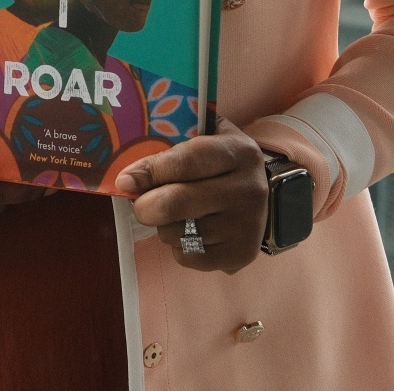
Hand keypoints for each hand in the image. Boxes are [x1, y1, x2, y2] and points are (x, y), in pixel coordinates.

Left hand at [120, 119, 269, 272]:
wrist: (269, 199)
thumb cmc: (224, 162)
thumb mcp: (210, 135)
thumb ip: (174, 136)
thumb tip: (130, 158)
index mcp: (238, 152)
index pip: (183, 162)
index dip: (148, 171)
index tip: (124, 180)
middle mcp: (247, 189)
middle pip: (174, 204)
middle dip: (144, 206)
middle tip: (139, 204)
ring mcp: (246, 226)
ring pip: (177, 233)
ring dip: (163, 226)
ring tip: (173, 214)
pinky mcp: (240, 254)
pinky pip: (188, 257)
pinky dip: (178, 246)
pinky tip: (189, 232)